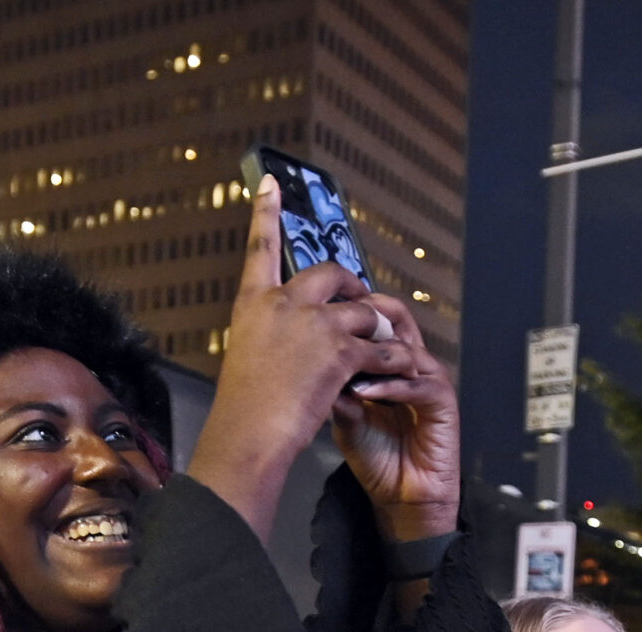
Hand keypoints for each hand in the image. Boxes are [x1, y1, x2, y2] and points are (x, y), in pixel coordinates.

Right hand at [190, 176, 416, 535]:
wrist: (250, 435)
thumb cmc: (245, 411)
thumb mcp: (248, 358)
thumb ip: (271, 335)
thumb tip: (294, 338)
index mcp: (253, 305)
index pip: (260, 249)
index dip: (266, 214)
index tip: (271, 185)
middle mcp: (283, 304)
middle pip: (330, 273)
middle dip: (353, 286)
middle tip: (362, 302)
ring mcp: (313, 324)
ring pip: (361, 310)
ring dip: (375, 328)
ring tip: (381, 347)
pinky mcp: (340, 349)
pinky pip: (379, 346)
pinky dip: (392, 358)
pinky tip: (397, 369)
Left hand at [331, 297, 458, 541]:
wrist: (400, 498)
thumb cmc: (377, 458)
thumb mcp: (345, 417)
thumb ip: (334, 388)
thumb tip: (310, 361)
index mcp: (387, 364)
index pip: (374, 322)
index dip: (350, 311)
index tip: (320, 311)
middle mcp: (410, 366)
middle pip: (398, 320)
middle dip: (371, 315)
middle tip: (343, 319)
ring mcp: (428, 381)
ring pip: (407, 349)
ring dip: (376, 354)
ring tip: (348, 359)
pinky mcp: (443, 402)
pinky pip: (420, 384)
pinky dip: (392, 386)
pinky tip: (366, 391)